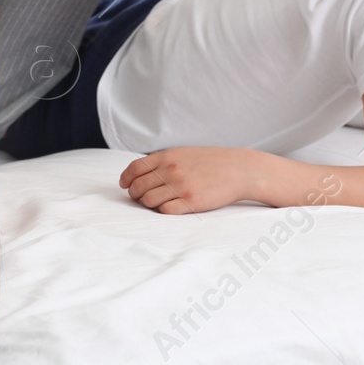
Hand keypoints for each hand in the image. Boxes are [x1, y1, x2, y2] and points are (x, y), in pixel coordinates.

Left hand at [119, 147, 261, 213]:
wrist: (238, 170)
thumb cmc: (210, 162)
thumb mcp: (183, 153)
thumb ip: (163, 161)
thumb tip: (140, 171)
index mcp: (167, 157)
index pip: (135, 168)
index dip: (126, 178)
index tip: (125, 184)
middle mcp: (171, 171)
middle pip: (138, 187)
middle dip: (135, 194)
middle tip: (139, 197)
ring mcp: (181, 187)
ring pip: (149, 201)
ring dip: (148, 203)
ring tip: (156, 202)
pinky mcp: (191, 202)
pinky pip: (165, 211)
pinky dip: (163, 210)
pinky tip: (170, 206)